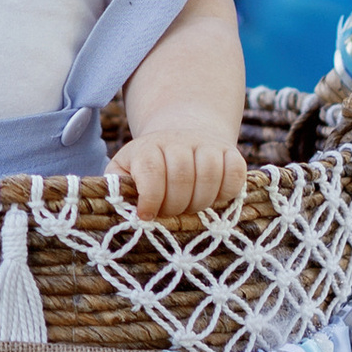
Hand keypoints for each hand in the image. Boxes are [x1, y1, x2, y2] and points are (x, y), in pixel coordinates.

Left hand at [109, 120, 250, 222]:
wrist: (181, 135)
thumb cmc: (149, 165)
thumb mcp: (125, 170)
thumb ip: (116, 188)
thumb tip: (116, 209)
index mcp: (148, 148)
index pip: (152, 171)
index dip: (151, 198)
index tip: (147, 216)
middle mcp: (178, 142)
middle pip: (182, 177)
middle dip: (176, 205)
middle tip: (170, 213)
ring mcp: (206, 144)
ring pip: (210, 174)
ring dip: (201, 202)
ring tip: (191, 208)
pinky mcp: (230, 152)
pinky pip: (235, 173)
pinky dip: (227, 192)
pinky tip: (214, 198)